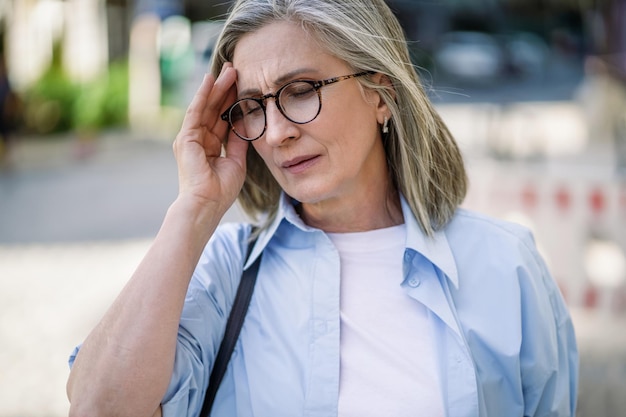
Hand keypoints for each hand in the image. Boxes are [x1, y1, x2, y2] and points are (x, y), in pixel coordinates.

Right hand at [173, 63, 248, 214]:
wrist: (207, 204)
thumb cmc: (221, 190)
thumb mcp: (236, 161)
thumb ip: (238, 142)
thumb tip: (246, 125)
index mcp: (209, 146)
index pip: (221, 118)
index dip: (232, 101)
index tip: (243, 85)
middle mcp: (197, 139)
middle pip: (213, 108)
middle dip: (225, 88)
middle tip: (235, 69)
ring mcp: (190, 138)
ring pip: (205, 106)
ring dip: (217, 87)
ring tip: (229, 69)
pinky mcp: (186, 137)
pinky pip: (196, 111)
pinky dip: (202, 95)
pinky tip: (210, 80)